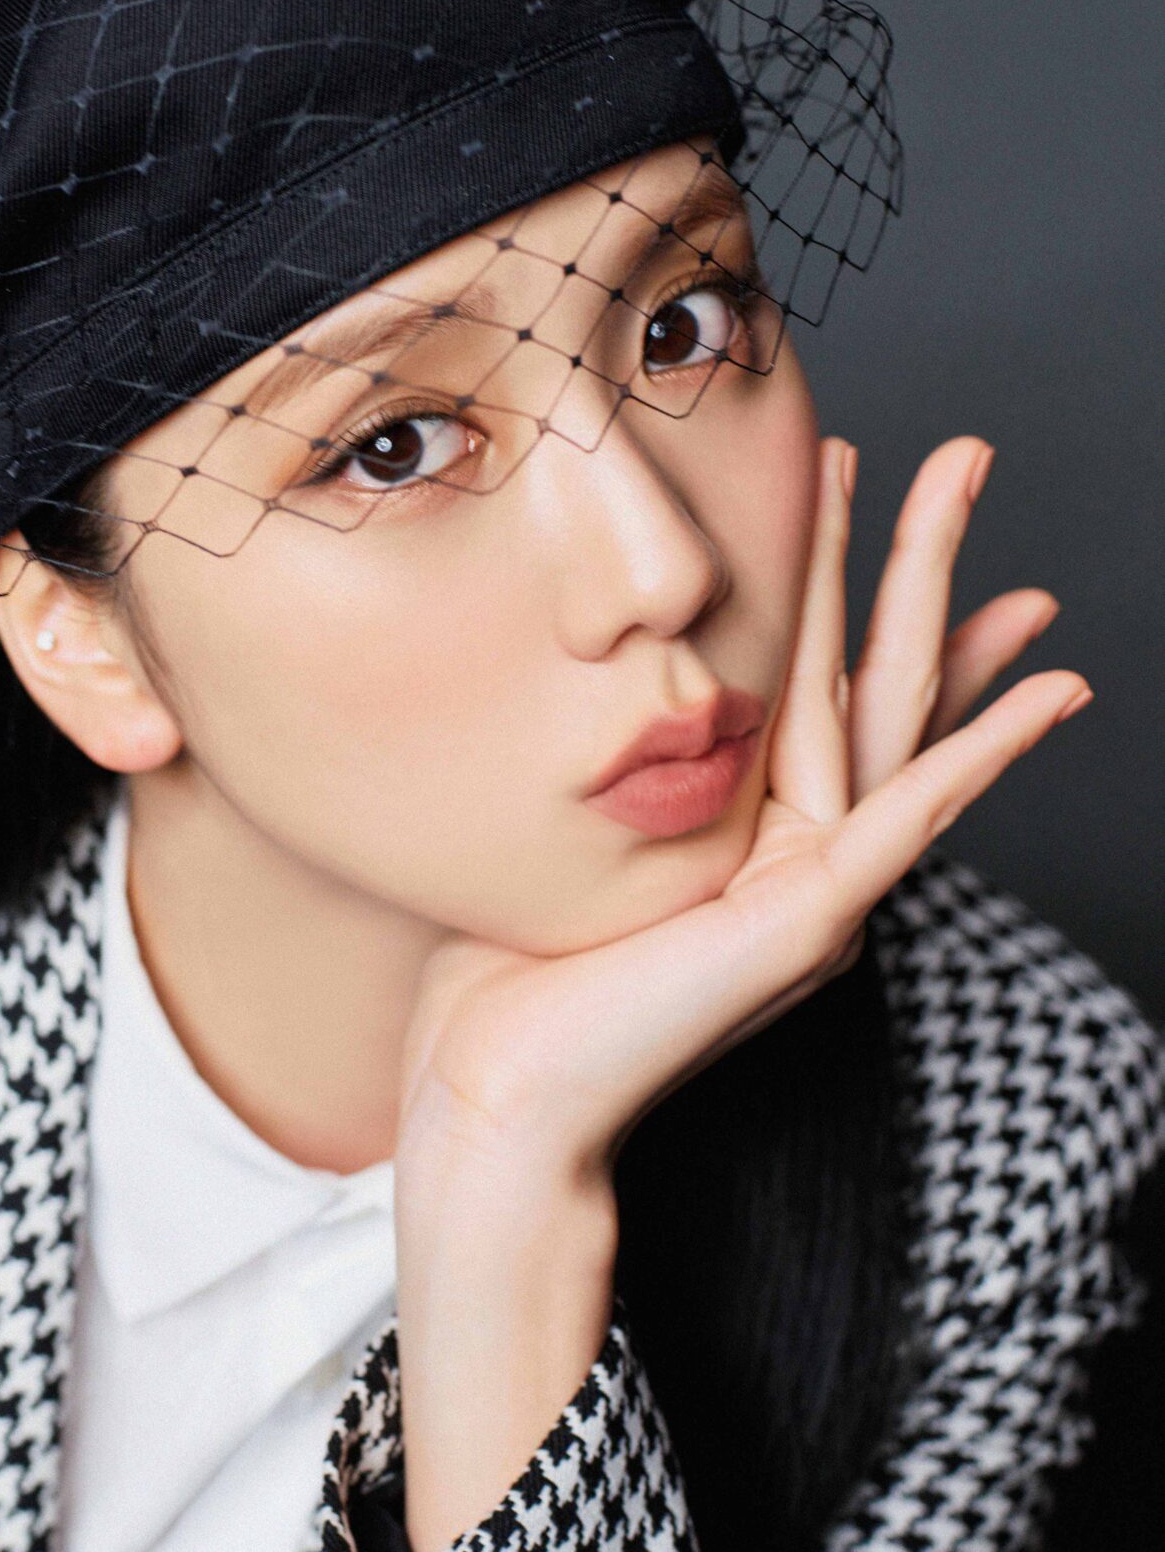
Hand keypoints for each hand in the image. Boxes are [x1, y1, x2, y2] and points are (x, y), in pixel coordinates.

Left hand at [399, 435, 1080, 1172]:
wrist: (497, 1094)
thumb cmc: (499, 978)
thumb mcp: (558, 832)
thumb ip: (592, 765)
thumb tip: (564, 689)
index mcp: (744, 828)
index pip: (814, 677)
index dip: (845, 578)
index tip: (856, 483)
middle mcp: (795, 848)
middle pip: (873, 668)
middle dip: (917, 554)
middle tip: (965, 456)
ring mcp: (814, 883)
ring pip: (889, 701)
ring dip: (934, 588)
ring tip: (969, 488)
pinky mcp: (811, 917)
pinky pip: (912, 814)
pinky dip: (985, 753)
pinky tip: (1053, 699)